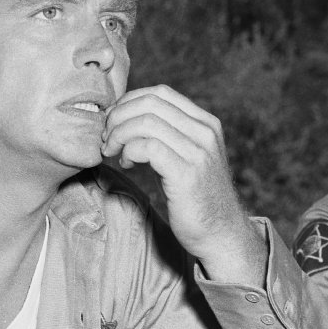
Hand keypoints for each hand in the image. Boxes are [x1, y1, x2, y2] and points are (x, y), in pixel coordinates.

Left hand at [101, 86, 265, 284]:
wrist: (221, 234)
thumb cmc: (197, 199)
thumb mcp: (189, 157)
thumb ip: (170, 136)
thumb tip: (128, 119)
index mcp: (206, 123)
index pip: (160, 93)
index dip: (129, 102)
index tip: (113, 122)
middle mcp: (205, 132)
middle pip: (150, 103)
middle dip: (119, 117)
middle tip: (106, 137)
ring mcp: (198, 152)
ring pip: (146, 123)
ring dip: (119, 135)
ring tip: (112, 151)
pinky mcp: (187, 173)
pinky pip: (147, 147)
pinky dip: (128, 152)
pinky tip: (126, 164)